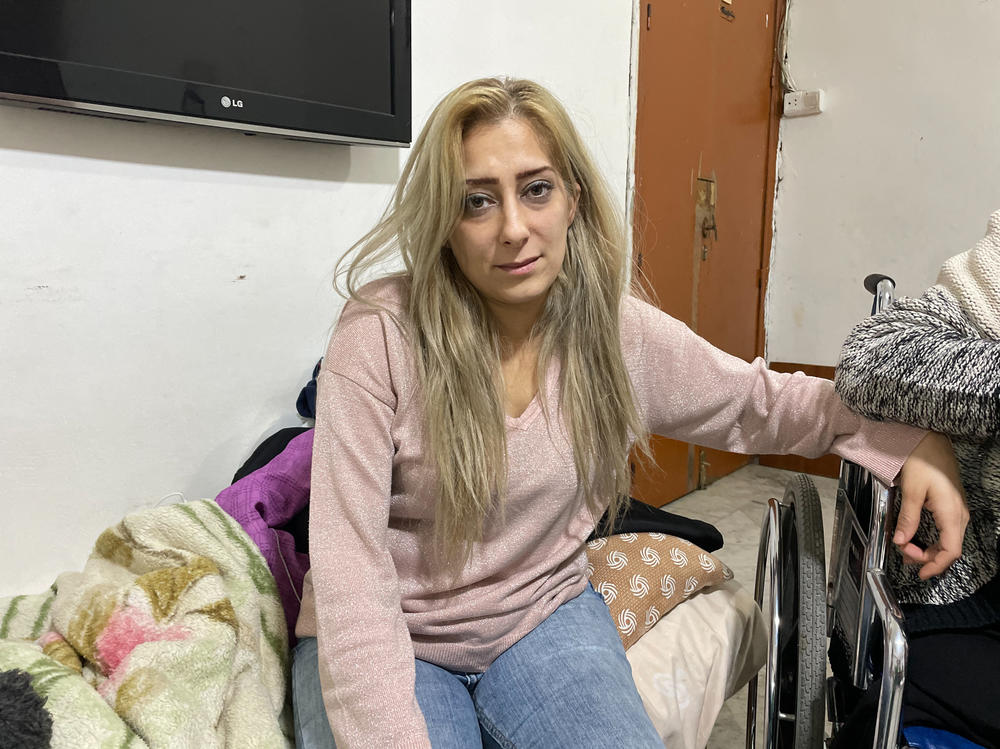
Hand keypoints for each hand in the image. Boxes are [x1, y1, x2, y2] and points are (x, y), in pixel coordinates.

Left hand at [896, 431, 967, 578]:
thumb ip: (908, 518)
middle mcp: (959, 514)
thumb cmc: (923, 461)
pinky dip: (932, 538)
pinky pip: (946, 530)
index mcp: (951, 513)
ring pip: (948, 540)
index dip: (934, 564)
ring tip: (907, 550)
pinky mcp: (951, 506)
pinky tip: (917, 538)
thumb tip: (901, 540)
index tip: (919, 572)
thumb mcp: (911, 491)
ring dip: (929, 549)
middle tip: (905, 556)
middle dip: (928, 558)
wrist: (930, 441)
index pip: (950, 551)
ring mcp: (957, 510)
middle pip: (949, 548)